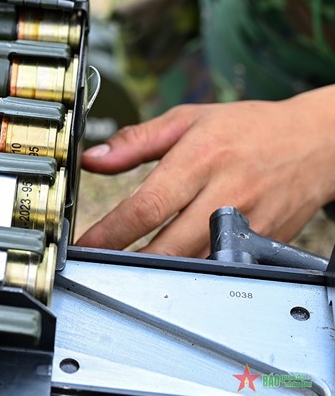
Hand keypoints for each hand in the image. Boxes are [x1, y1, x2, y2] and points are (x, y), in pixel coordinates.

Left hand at [75, 86, 334, 256]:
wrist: (316, 141)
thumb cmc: (248, 129)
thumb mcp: (187, 121)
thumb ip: (135, 141)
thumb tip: (93, 159)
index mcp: (201, 159)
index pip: (147, 205)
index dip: (110, 231)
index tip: (84, 244)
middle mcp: (226, 193)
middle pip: (169, 245)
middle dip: (127, 261)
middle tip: (96, 266)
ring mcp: (249, 223)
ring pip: (194, 264)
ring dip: (157, 274)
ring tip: (124, 274)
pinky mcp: (265, 243)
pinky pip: (221, 267)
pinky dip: (193, 274)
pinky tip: (171, 273)